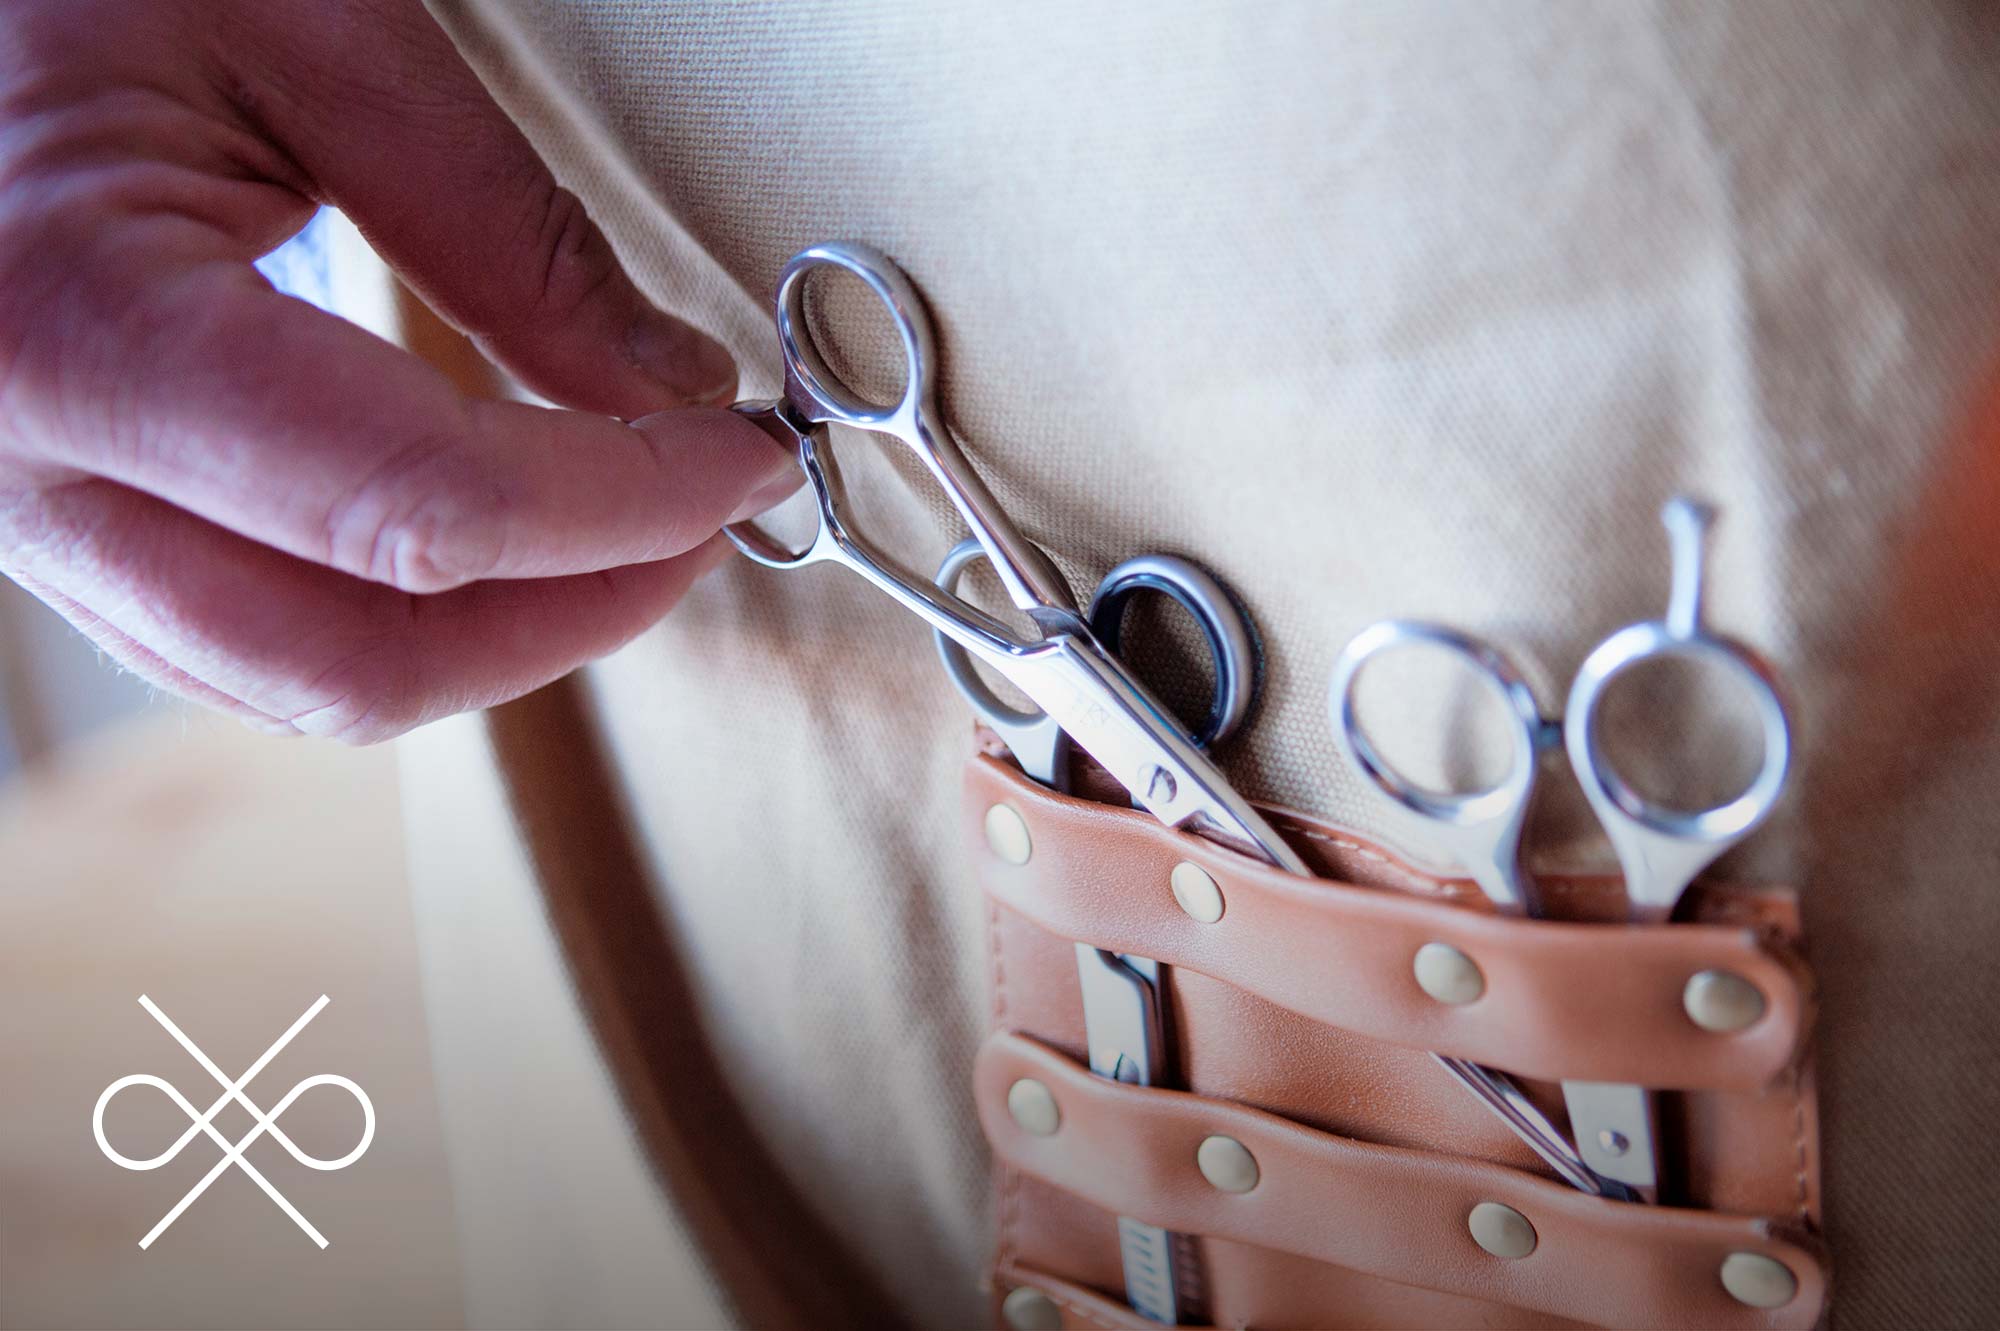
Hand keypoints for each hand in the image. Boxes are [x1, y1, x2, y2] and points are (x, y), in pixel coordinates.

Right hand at [0, 0, 788, 741]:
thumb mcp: (307, 32)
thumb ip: (505, 230)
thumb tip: (670, 389)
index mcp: (79, 328)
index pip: (421, 506)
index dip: (623, 508)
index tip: (742, 469)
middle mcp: (21, 467)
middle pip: (360, 660)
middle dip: (573, 615)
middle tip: (701, 525)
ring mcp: (21, 517)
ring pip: (303, 681)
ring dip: (495, 640)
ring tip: (617, 536)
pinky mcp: (51, 518)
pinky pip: (243, 641)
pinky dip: (394, 620)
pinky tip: (488, 546)